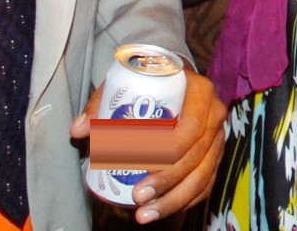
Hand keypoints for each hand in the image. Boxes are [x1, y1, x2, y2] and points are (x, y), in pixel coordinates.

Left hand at [71, 66, 226, 221]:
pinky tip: (162, 211)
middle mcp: (214, 116)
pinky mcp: (215, 156)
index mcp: (199, 93)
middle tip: (138, 198)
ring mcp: (218, 138)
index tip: (140, 169)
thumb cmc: (149, 83)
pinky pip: (205, 184)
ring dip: (173, 201)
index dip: (167, 153)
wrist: (174, 81)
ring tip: (145, 215)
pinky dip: (185, 201)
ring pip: (202, 177)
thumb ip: (100, 104)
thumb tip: (78, 130)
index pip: (190, 128)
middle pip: (195, 158)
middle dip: (166, 184)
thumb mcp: (126, 83)